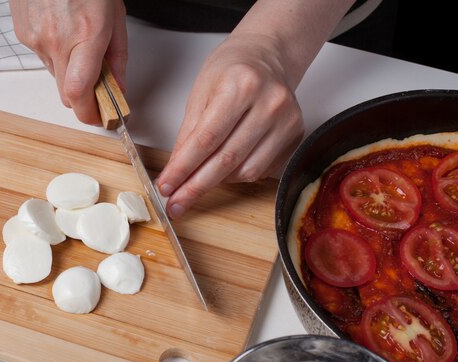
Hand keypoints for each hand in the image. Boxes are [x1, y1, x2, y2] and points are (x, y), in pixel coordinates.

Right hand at [9, 0, 127, 124]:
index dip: (88, 114)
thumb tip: (119, 89)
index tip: (99, 118)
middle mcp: (56, 40)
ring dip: (69, 71)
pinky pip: (42, 58)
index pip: (79, 92)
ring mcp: (35, 38)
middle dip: (84, 96)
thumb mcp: (115, 18)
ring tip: (79, 44)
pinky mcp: (23, 34)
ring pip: (55, 76)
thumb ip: (118, 59)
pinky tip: (62, 32)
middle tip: (98, 86)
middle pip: (67, 92)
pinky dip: (55, 54)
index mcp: (86, 34)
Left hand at [156, 32, 303, 218]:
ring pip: (246, 170)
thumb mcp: (200, 93)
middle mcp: (269, 103)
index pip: (207, 139)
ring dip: (217, 181)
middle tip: (177, 204)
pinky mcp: (296, 135)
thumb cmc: (231, 70)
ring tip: (201, 177)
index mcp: (241, 85)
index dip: (184, 168)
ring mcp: (287, 120)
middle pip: (227, 160)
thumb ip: (188, 135)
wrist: (266, 56)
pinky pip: (261, 169)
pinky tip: (227, 165)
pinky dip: (238, 174)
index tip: (167, 187)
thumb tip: (176, 172)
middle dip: (196, 186)